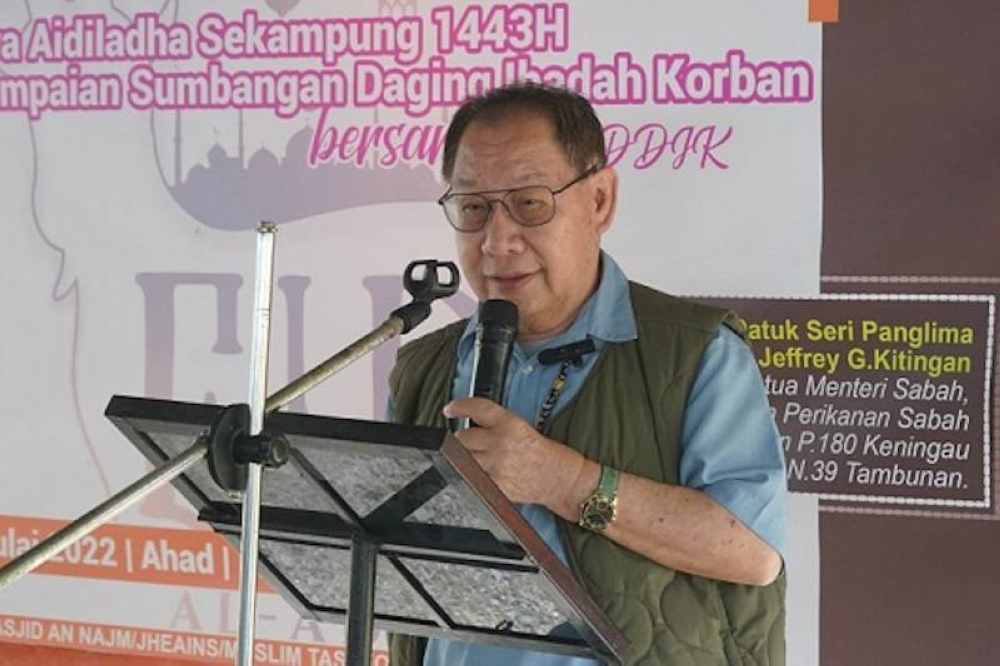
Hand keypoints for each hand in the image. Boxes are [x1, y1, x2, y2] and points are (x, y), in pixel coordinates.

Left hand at [443, 397, 586, 508]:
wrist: (561, 479)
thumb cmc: (548, 455)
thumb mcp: (524, 429)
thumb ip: (498, 426)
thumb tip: (475, 427)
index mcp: (510, 424)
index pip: (477, 408)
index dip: (459, 406)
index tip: (450, 409)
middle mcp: (500, 443)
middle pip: (463, 437)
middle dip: (462, 439)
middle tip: (469, 442)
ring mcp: (496, 465)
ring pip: (463, 458)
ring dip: (465, 458)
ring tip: (476, 459)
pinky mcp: (495, 485)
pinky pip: (472, 477)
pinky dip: (472, 475)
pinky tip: (481, 474)